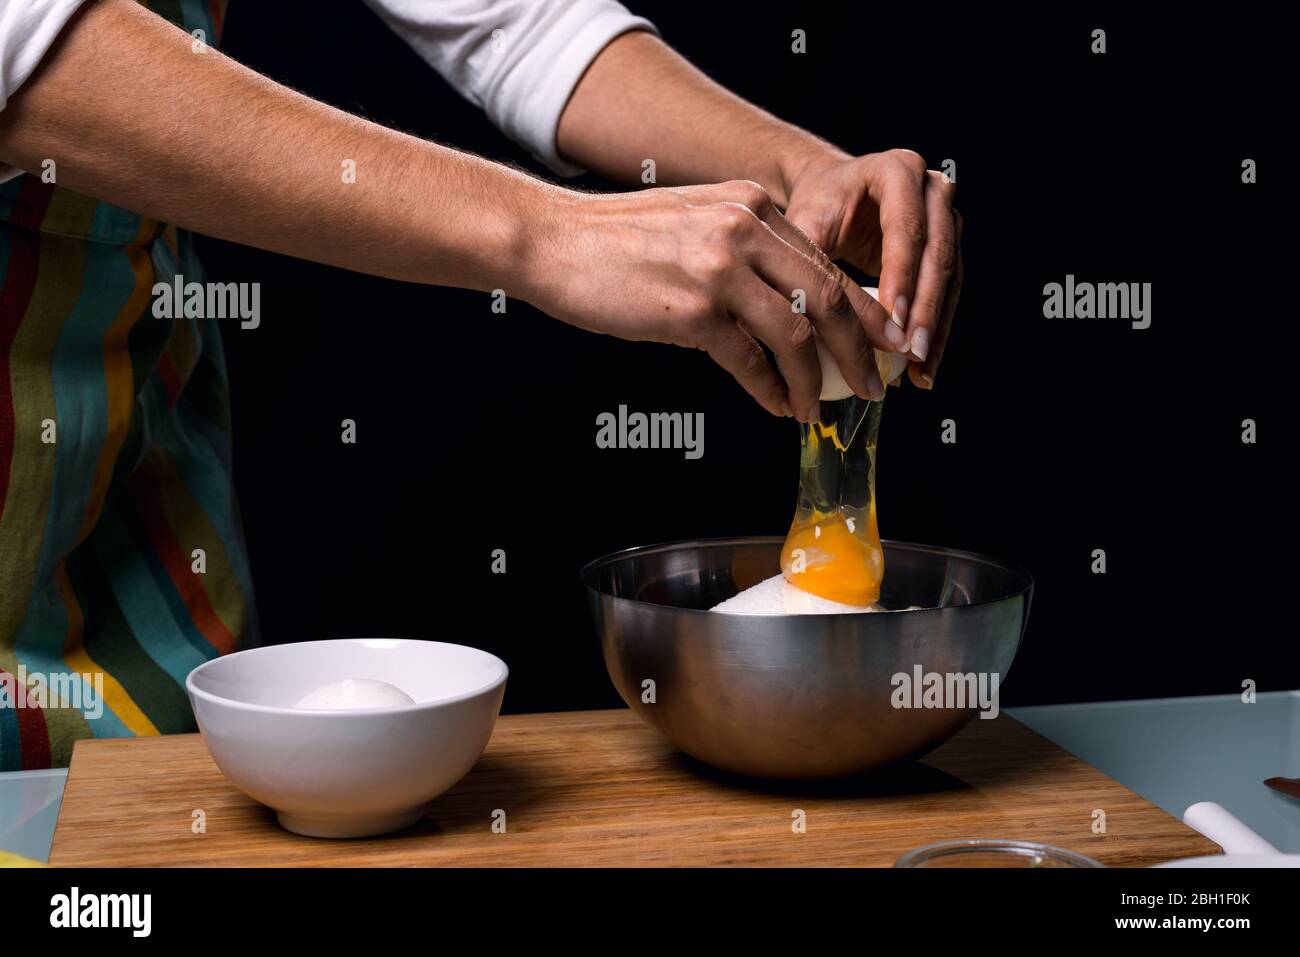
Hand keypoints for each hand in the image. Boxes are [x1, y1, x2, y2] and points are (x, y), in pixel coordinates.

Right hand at [526, 181, 910, 420]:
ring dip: (814, 379)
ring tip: (817, 408)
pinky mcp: (691, 310)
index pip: (827, 261)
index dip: (864, 309)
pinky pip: (750, 359)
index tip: (885, 341)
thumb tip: (794, 308)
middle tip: (873, 383)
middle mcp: (744, 229)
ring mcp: (718, 269)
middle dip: (858, 348)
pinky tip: (777, 405)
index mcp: (752, 205)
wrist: (552, 241)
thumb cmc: (618, 241)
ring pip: (796, 332)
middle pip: (828, 295)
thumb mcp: (697, 222)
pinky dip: (770, 389)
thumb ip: (747, 250)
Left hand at [783, 149, 962, 388]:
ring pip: (950, 277)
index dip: (902, 277)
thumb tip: (812, 318)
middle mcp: (932, 187)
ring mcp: (947, 215)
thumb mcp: (805, 227)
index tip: (893, 322)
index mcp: (897, 170)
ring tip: (921, 371)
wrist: (832, 195)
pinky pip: (949, 291)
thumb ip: (812, 262)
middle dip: (925, 310)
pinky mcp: (950, 245)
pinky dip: (937, 329)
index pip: (906, 229)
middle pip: (937, 254)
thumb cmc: (815, 208)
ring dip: (937, 327)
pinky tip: (924, 366)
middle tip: (912, 352)